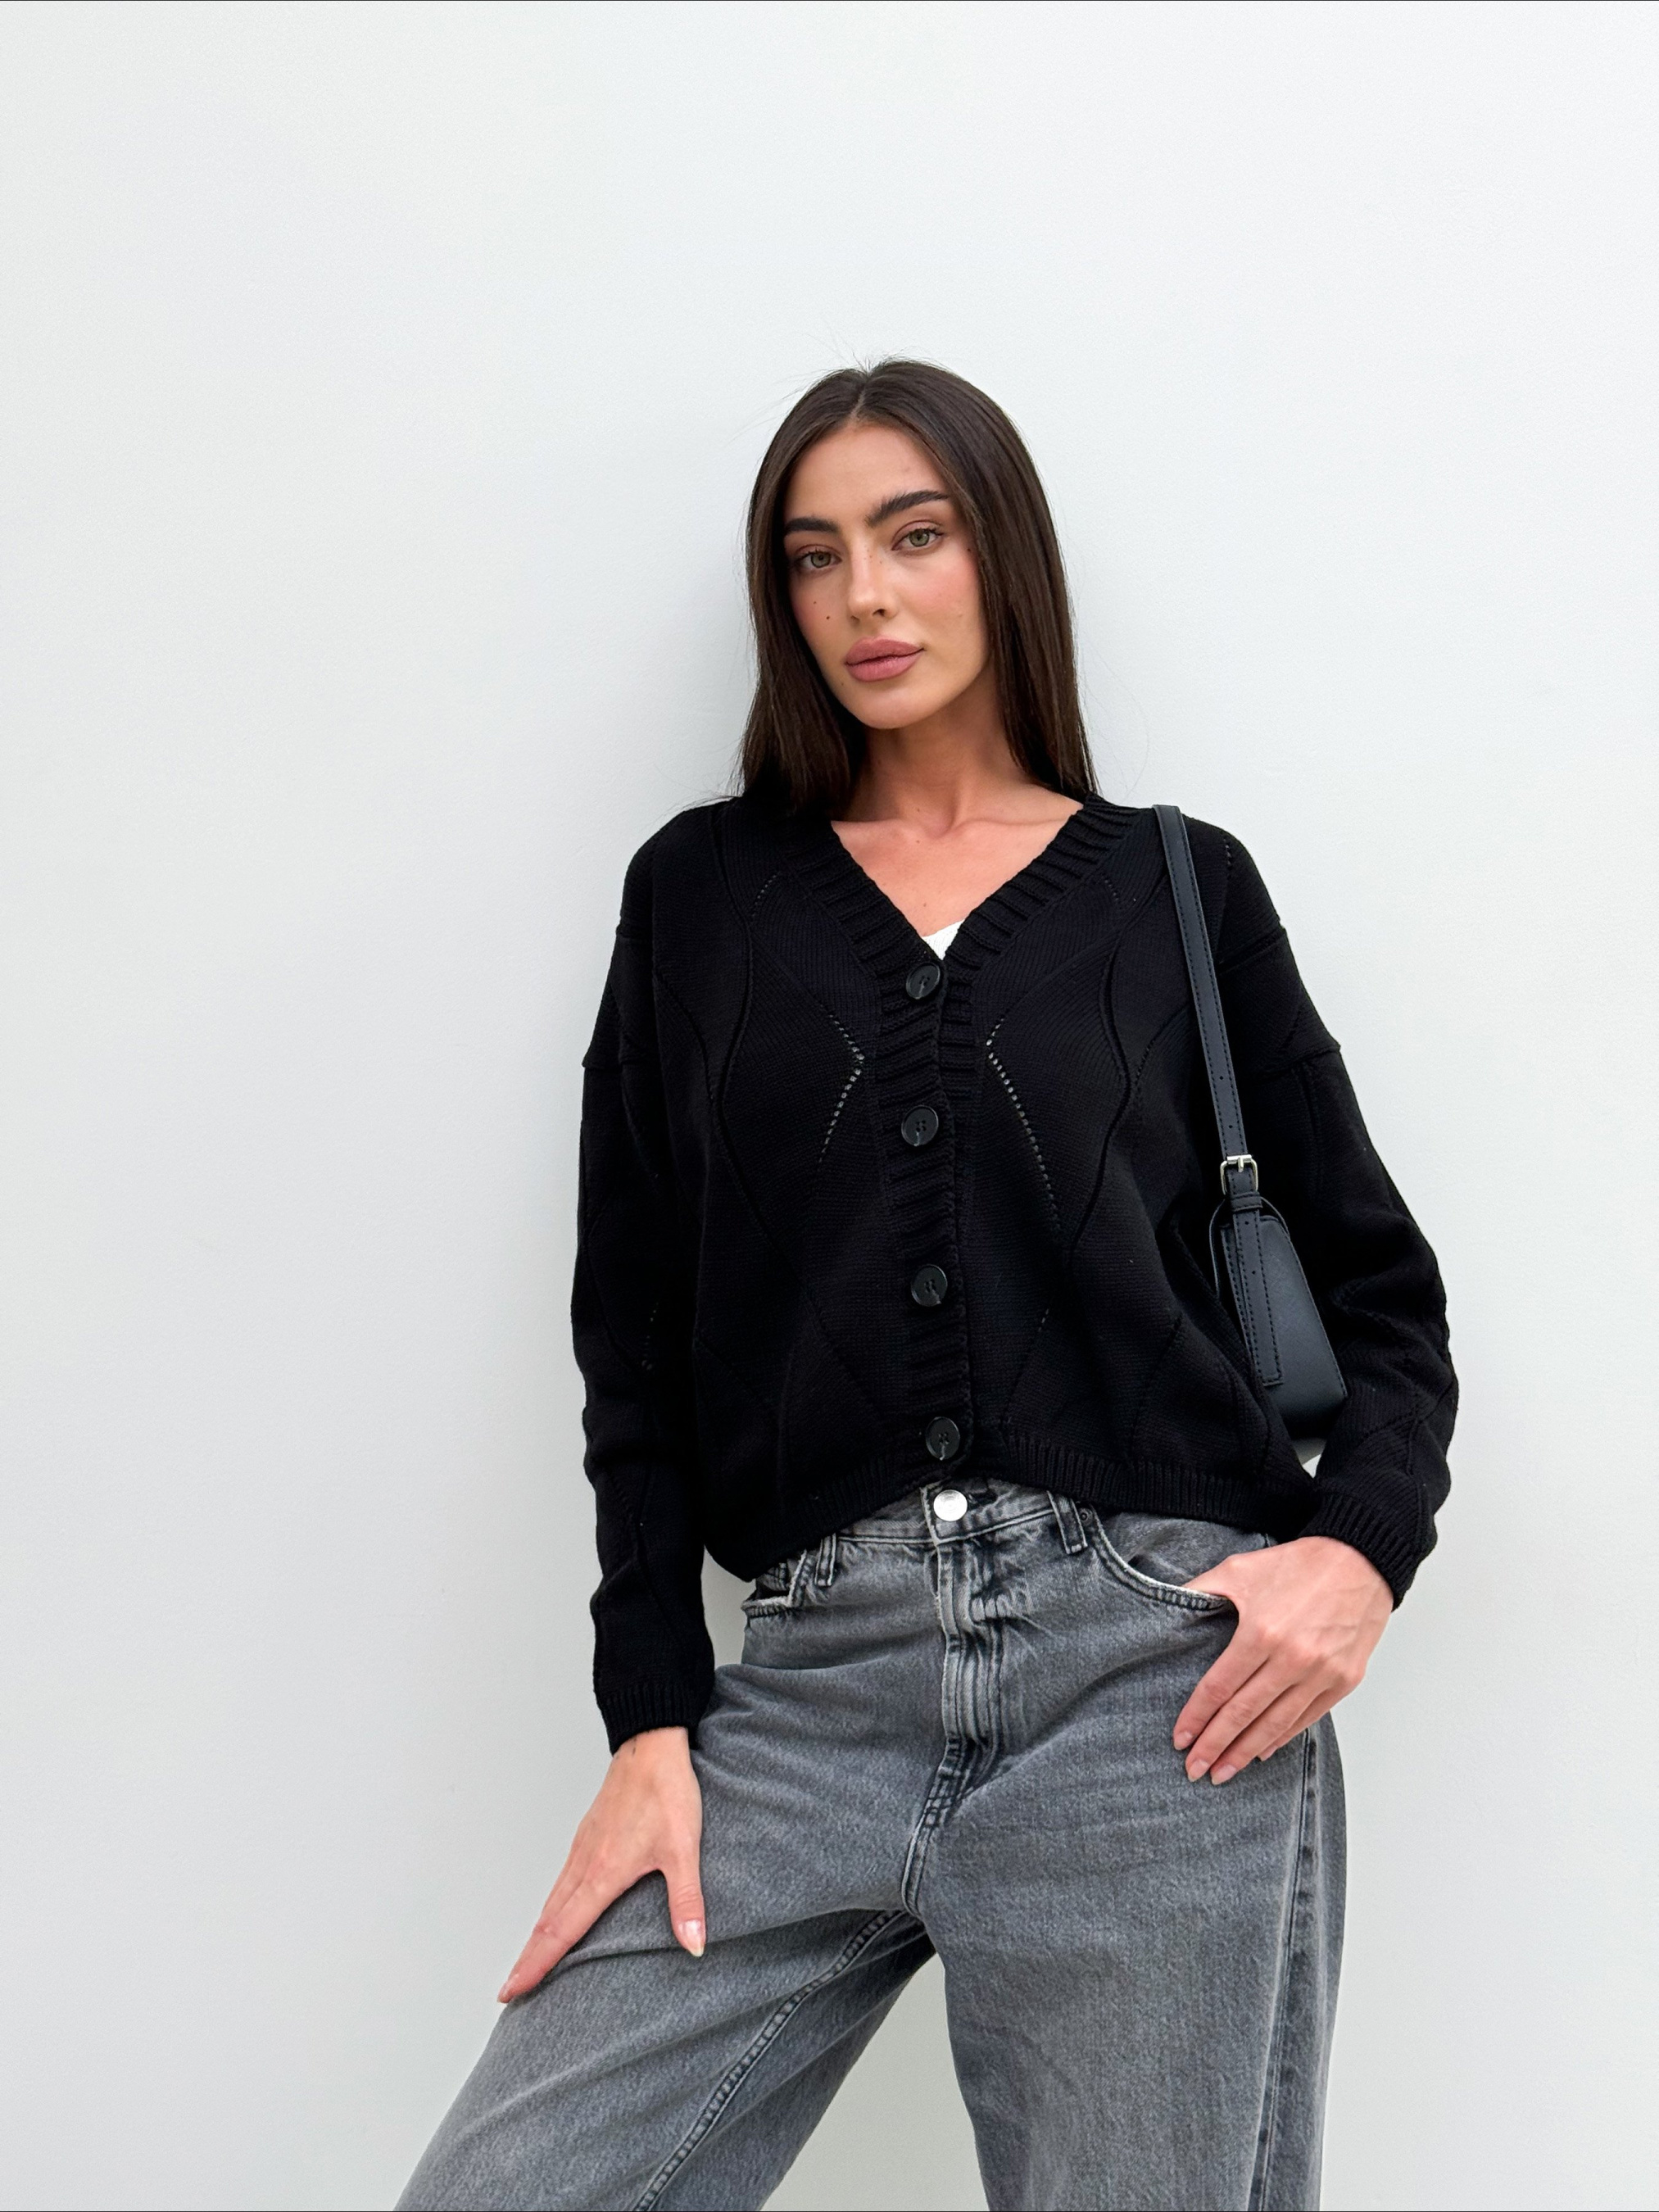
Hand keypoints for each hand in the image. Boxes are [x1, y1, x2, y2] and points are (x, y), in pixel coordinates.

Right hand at [498, 1725, 705, 2001]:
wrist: (652, 1743)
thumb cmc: (667, 1792)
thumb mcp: (685, 1849)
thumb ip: (687, 1901)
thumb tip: (695, 1945)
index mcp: (603, 1873)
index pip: (562, 1931)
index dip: (536, 1964)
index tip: (512, 1990)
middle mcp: (585, 1863)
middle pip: (547, 1922)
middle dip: (528, 1959)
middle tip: (509, 1992)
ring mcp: (583, 1848)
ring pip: (552, 1901)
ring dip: (537, 1935)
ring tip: (527, 1963)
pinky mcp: (588, 1835)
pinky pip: (561, 1881)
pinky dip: (550, 1908)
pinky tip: (556, 1914)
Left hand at [1172, 1536, 1391, 1784]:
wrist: (1361, 1559)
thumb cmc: (1298, 1564)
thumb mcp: (1239, 1569)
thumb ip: (1201, 1591)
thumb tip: (1165, 1607)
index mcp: (1261, 1632)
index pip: (1219, 1687)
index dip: (1196, 1717)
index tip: (1180, 1739)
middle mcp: (1292, 1658)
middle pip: (1243, 1714)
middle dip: (1215, 1746)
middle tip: (1193, 1770)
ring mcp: (1322, 1673)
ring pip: (1275, 1724)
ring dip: (1246, 1752)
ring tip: (1223, 1772)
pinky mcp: (1344, 1680)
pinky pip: (1307, 1718)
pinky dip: (1282, 1737)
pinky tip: (1262, 1750)